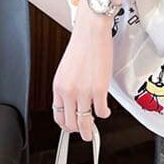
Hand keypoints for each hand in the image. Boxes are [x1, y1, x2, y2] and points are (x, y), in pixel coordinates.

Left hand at [52, 1, 113, 141]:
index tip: (71, 127)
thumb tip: (73, 101)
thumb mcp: (66, 69)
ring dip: (90, 130)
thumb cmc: (81, 45)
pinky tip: (105, 111)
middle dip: (78, 131)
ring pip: (85, 122)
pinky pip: (101, 111)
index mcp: (58, 86)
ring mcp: (84, 92)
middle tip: (84, 132)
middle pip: (71, 123)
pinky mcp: (99, 89)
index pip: (58, 115)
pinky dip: (104, 114)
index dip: (65, 125)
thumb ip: (68, 86)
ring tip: (93, 131)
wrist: (91, 32)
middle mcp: (69, 91)